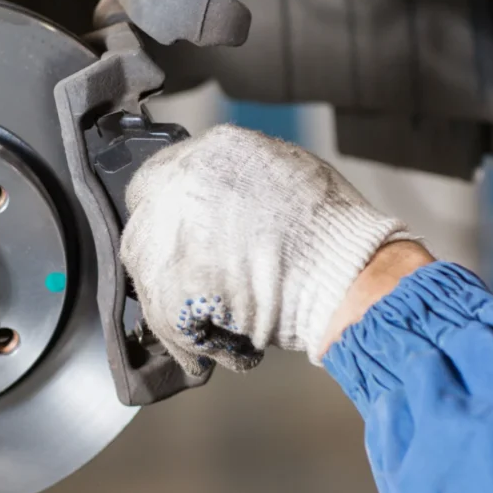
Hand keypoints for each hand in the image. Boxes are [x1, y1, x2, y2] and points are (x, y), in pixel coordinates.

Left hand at [119, 125, 417, 374]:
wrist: (349, 275)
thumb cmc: (335, 231)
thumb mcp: (288, 172)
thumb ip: (241, 179)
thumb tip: (220, 196)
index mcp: (213, 151)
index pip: (156, 180)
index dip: (168, 216)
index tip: (178, 239)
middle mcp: (183, 183)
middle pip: (144, 227)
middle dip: (166, 260)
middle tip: (196, 284)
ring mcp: (172, 233)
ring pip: (145, 272)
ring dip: (171, 299)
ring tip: (213, 317)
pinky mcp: (171, 284)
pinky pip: (162, 318)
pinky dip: (186, 338)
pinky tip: (216, 340)